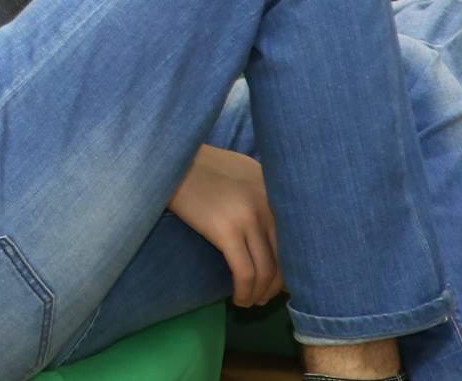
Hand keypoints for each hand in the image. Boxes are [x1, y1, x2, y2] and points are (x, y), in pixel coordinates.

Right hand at [167, 145, 281, 306]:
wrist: (166, 159)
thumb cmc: (198, 165)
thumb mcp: (240, 170)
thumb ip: (261, 191)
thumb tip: (273, 224)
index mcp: (274, 187)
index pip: (295, 237)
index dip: (291, 264)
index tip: (282, 280)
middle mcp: (268, 202)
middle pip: (285, 256)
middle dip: (277, 284)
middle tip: (266, 296)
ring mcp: (249, 216)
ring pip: (267, 270)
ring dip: (261, 293)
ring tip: (251, 301)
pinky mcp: (226, 230)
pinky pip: (245, 272)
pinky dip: (245, 291)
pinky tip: (238, 298)